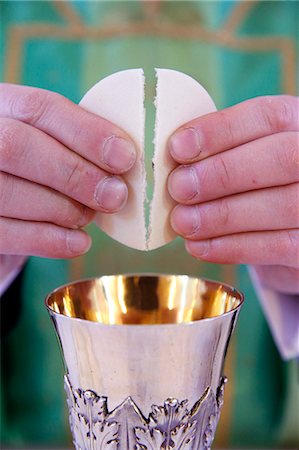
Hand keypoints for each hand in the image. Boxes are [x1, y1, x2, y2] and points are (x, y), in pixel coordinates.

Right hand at [0, 84, 135, 257]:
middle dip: (75, 173)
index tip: (124, 157)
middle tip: (115, 196)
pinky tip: (78, 242)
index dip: (87, 132)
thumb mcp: (51, 144)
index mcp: (3, 107)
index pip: (40, 108)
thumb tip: (124, 161)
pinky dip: (49, 240)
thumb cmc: (35, 169)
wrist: (1, 205)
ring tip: (89, 216)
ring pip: (8, 190)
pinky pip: (5, 233)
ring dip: (63, 209)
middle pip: (18, 146)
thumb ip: (78, 145)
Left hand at [168, 95, 298, 293]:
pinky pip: (277, 246)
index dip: (220, 130)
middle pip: (282, 157)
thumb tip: (170, 161)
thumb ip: (215, 152)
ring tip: (183, 221)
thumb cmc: (253, 186)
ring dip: (222, 215)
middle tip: (178, 188)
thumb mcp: (240, 158)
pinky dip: (231, 247)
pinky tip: (199, 245)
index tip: (178, 147)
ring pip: (281, 205)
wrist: (283, 231)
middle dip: (222, 173)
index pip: (267, 116)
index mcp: (296, 125)